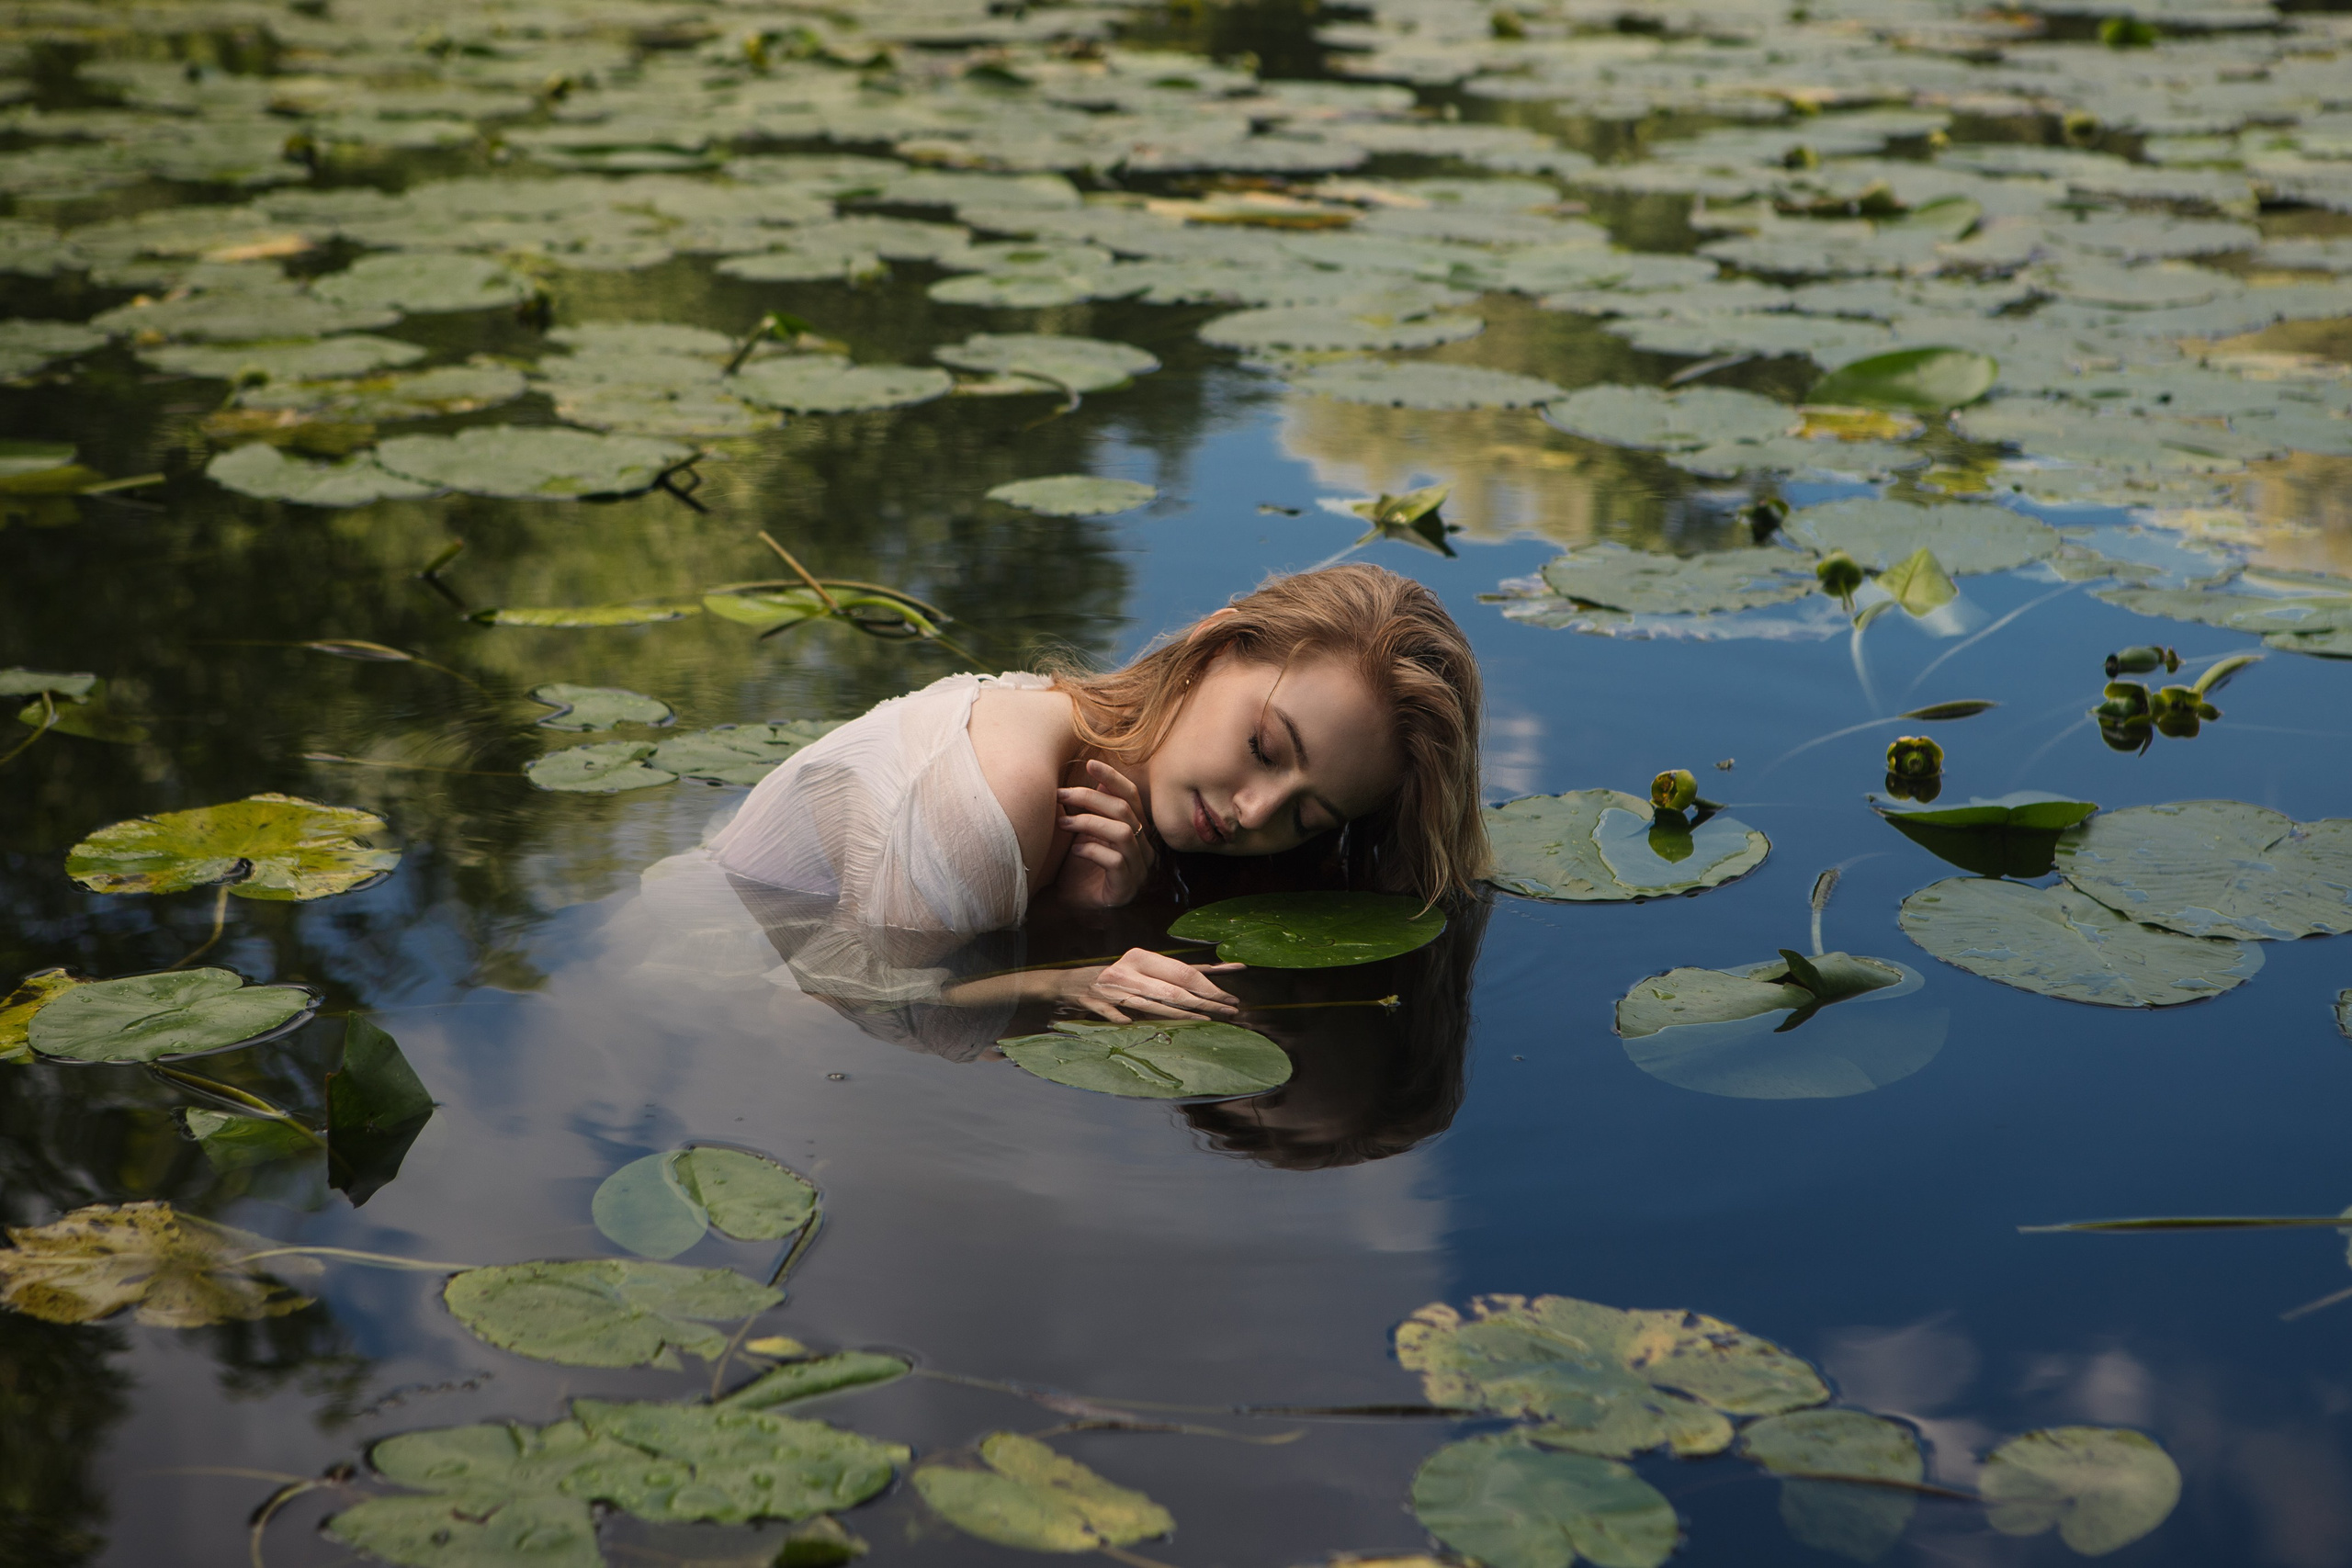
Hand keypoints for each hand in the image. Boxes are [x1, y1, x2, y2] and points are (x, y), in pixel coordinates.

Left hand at [1052, 760, 1155, 908]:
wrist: (1074, 906)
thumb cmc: (1080, 867)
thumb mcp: (1085, 833)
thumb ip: (1095, 810)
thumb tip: (1098, 779)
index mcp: (1137, 831)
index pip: (1131, 797)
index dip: (1113, 778)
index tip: (1090, 764)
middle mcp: (1143, 848)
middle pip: (1124, 811)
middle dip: (1090, 798)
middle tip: (1061, 794)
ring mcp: (1138, 869)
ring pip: (1122, 832)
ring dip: (1088, 822)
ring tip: (1063, 823)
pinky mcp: (1126, 887)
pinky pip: (1114, 860)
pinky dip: (1092, 850)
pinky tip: (1075, 850)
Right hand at [1061, 948, 1244, 1022]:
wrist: (1068, 985)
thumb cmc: (1114, 978)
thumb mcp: (1141, 970)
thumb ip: (1171, 974)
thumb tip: (1211, 973)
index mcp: (1141, 958)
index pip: (1182, 971)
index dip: (1209, 984)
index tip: (1230, 996)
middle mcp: (1129, 971)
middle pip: (1173, 989)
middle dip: (1204, 1002)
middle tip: (1229, 1011)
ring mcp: (1112, 988)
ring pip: (1152, 1004)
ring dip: (1181, 1015)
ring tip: (1207, 1021)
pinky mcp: (1095, 1004)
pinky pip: (1116, 1016)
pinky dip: (1126, 1020)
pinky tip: (1137, 1026)